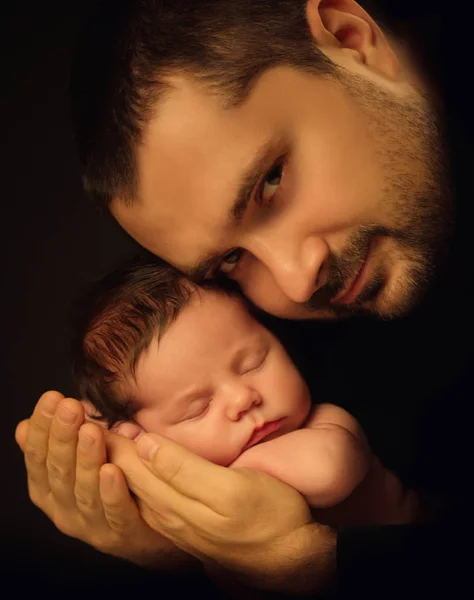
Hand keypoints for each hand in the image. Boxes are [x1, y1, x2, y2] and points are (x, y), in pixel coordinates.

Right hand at [15, 391, 197, 570]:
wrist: (148, 530)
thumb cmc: (112, 485)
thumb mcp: (82, 462)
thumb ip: (58, 445)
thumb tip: (25, 425)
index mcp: (51, 491)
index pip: (39, 459)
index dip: (43, 429)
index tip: (51, 399)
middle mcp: (65, 511)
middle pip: (59, 473)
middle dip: (63, 437)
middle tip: (70, 407)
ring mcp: (93, 526)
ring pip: (85, 492)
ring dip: (86, 459)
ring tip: (91, 431)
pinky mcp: (123, 534)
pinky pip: (116, 512)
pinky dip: (111, 491)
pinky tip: (113, 469)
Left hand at [106, 432, 336, 593]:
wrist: (287, 559)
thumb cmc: (269, 517)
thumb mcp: (233, 488)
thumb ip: (186, 469)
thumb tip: (148, 446)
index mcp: (178, 501)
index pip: (133, 463)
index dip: (112, 437)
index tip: (90, 414)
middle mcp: (169, 514)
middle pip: (128, 475)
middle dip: (105, 447)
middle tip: (84, 419)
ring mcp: (175, 522)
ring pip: (135, 486)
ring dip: (114, 461)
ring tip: (99, 436)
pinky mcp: (186, 525)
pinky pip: (147, 497)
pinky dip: (130, 477)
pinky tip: (130, 466)